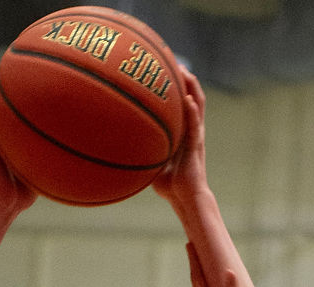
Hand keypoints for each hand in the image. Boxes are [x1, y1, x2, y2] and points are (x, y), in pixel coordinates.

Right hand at [0, 74, 37, 218]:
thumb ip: (50, 158)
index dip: (15, 97)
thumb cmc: (23, 192)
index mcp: (10, 140)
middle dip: (0, 88)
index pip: (12, 114)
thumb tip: (74, 152)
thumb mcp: (41, 170)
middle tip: (4, 67)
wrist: (5, 207)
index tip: (22, 77)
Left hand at [152, 69, 206, 206]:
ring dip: (192, 88)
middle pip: (191, 97)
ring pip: (198, 106)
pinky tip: (187, 100)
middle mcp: (191, 131)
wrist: (185, 199)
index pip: (181, 103)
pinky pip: (195, 126)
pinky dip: (192, 112)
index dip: (176, 85)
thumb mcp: (151, 161)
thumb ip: (140, 150)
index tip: (163, 69)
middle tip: (172, 60)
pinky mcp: (197, 147)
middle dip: (184, 78)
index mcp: (183, 132)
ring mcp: (196, 137)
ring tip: (184, 71)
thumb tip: (116, 145)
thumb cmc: (169, 185)